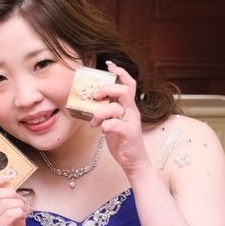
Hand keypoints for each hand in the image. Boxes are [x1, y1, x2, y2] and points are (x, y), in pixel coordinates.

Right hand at [0, 176, 27, 225]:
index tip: (3, 180)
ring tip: (23, 210)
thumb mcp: (7, 204)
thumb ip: (4, 192)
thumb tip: (8, 179)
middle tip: (20, 200)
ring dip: (19, 204)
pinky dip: (20, 212)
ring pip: (4, 204)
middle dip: (12, 194)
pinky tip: (23, 216)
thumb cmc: (11, 223)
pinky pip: (10, 214)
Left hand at [90, 61, 148, 176]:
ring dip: (100, 112)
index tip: (109, 65)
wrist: (133, 161)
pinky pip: (114, 124)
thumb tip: (90, 102)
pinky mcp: (129, 133)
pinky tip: (101, 130)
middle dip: (106, 89)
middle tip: (94, 96)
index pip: (129, 84)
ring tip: (94, 121)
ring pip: (116, 107)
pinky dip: (104, 125)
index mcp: (128, 107)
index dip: (120, 72)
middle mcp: (132, 111)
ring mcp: (131, 122)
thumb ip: (106, 111)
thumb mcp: (113, 121)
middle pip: (124, 90)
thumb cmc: (122, 140)